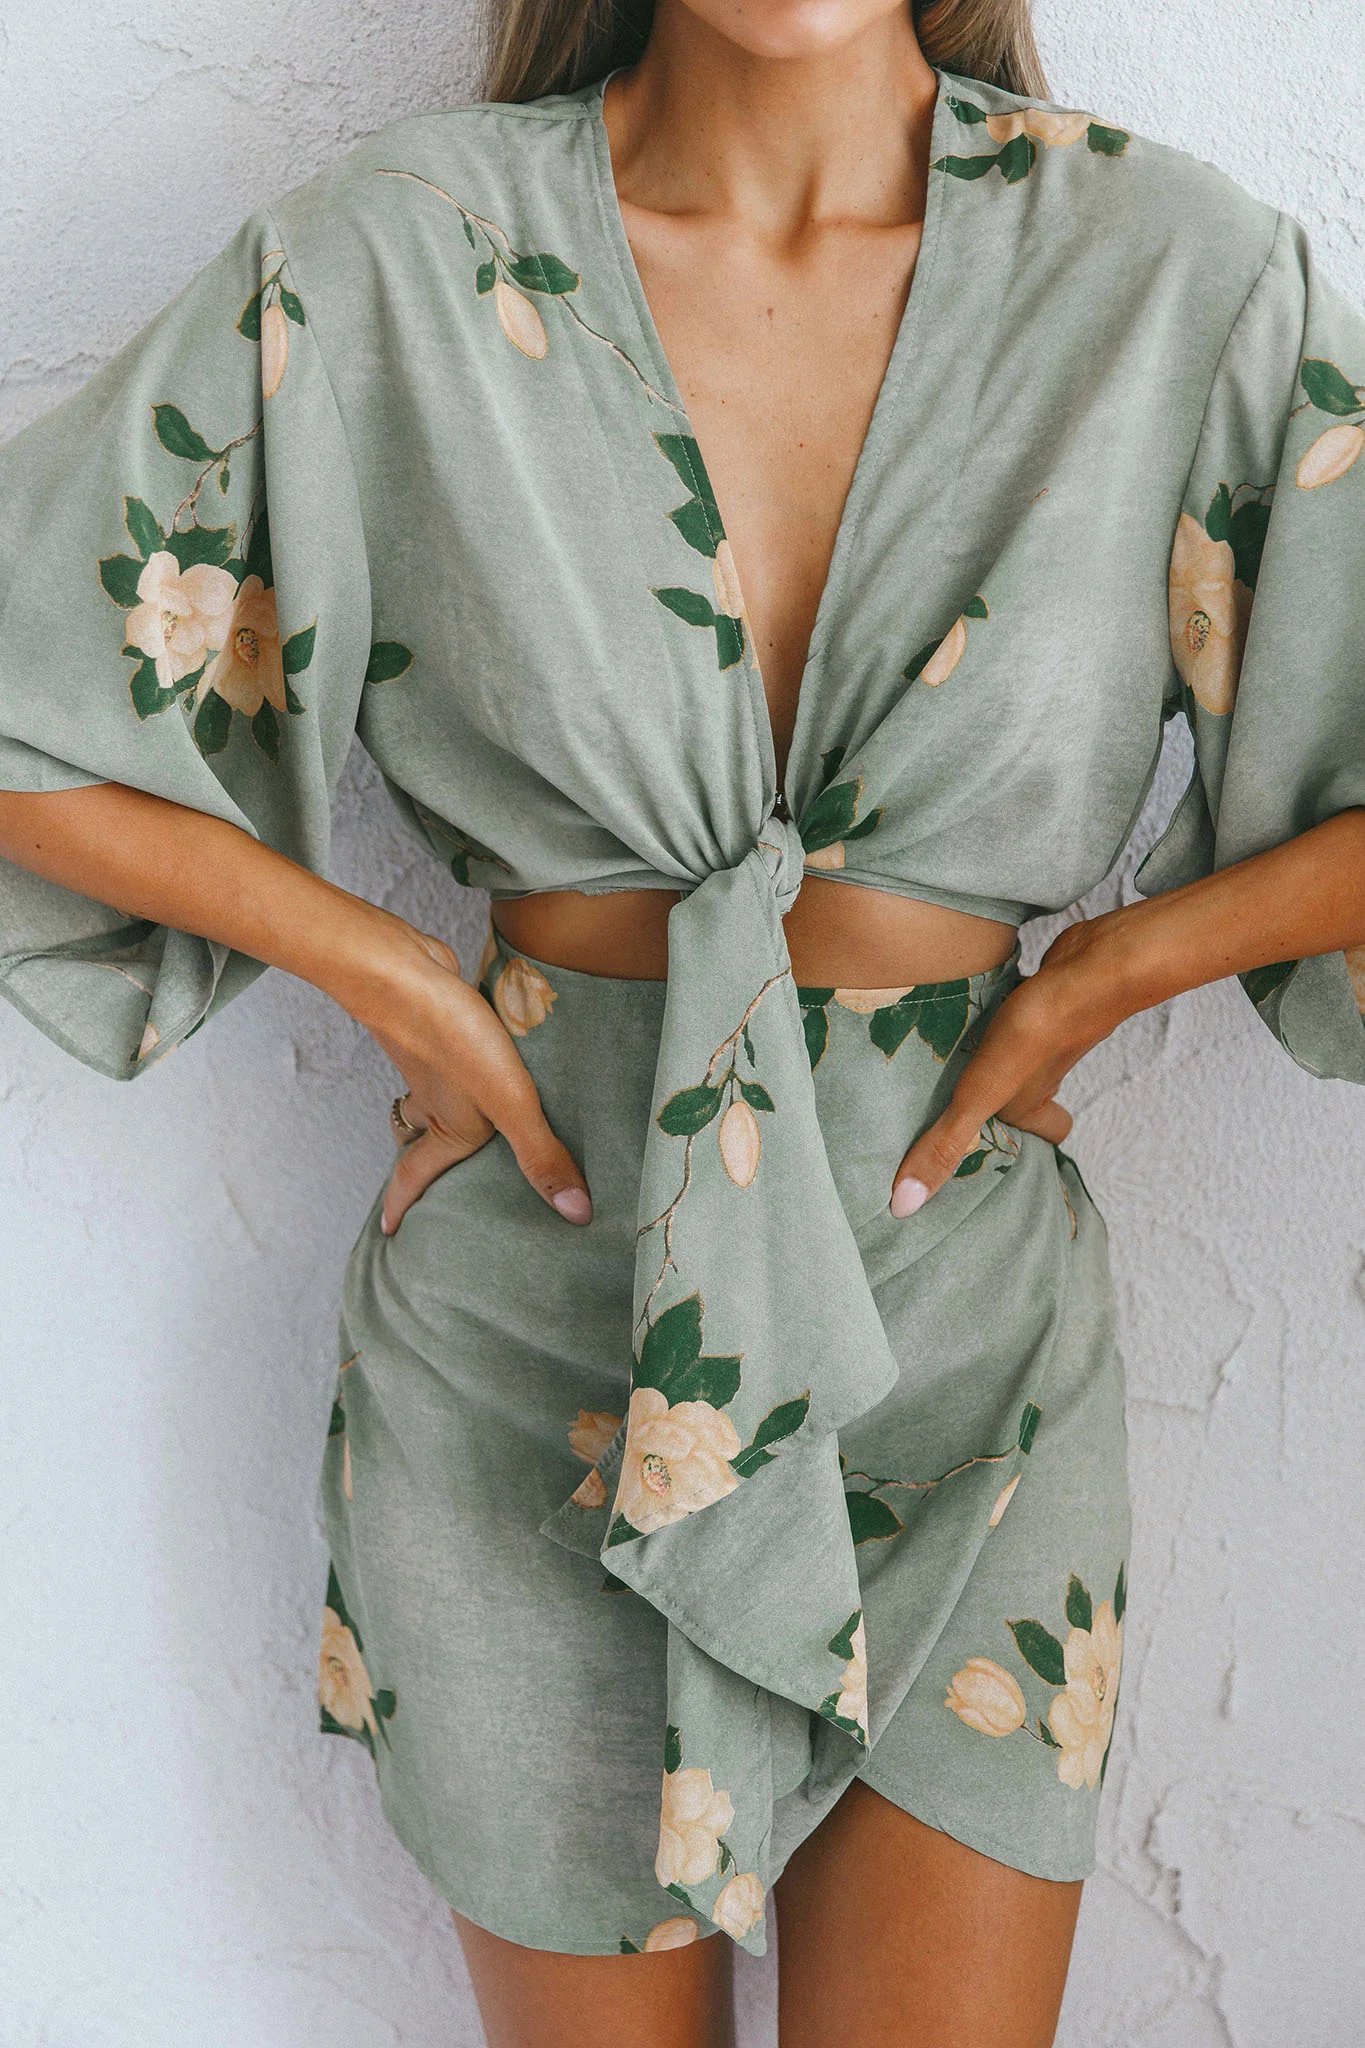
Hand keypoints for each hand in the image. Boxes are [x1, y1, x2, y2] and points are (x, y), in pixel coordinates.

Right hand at [350, 918, 591, 1235]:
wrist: (407, 974)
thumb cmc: (452, 1040)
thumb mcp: (509, 1103)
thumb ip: (541, 1154)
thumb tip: (574, 1213)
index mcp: (447, 1128)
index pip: (415, 1175)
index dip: (403, 1204)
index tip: (390, 1231)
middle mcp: (433, 1098)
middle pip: (418, 1137)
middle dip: (420, 1157)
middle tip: (429, 1175)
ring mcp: (433, 1061)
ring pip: (429, 1095)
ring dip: (439, 1107)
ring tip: (464, 1115)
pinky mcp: (443, 1027)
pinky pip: (448, 1057)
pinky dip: (458, 1064)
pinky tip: (488, 1053)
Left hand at [890, 914, 1135, 1214]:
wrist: (1087, 970)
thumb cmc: (1037, 1035)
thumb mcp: (979, 1097)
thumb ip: (946, 1145)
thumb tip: (905, 1207)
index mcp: (1032, 1102)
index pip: (1050, 1130)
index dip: (1035, 1139)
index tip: (1001, 1147)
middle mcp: (1043, 1070)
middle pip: (1034, 1088)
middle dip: (1006, 1093)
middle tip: (968, 1095)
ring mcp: (1044, 1031)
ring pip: (1021, 1049)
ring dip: (994, 1050)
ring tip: (951, 1050)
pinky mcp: (1038, 995)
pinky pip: (1016, 1011)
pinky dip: (997, 1010)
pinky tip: (965, 1001)